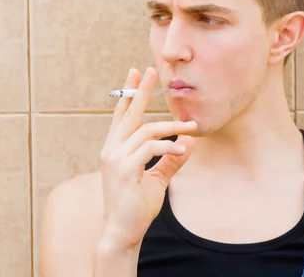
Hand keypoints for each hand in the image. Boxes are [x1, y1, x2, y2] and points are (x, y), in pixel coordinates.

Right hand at [97, 67, 196, 251]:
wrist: (122, 232)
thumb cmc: (136, 205)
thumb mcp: (157, 179)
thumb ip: (171, 160)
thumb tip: (188, 142)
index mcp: (115, 149)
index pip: (121, 115)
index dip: (129, 94)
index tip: (135, 73)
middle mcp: (111, 150)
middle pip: (128, 114)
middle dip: (140, 91)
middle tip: (150, 71)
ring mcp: (116, 159)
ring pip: (146, 131)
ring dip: (171, 127)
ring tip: (191, 126)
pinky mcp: (125, 170)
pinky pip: (150, 149)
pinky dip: (168, 147)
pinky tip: (181, 149)